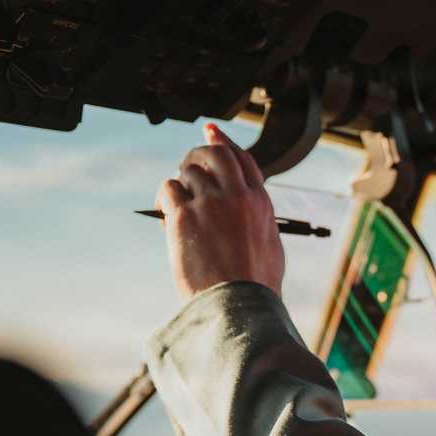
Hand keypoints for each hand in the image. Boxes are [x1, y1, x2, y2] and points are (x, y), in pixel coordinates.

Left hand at [155, 123, 284, 299]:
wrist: (238, 304)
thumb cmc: (255, 284)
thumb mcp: (269, 244)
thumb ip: (258, 218)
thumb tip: (248, 207)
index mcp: (260, 202)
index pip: (241, 158)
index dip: (223, 141)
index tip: (211, 131)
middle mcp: (236, 195)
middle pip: (213, 154)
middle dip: (198, 154)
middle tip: (188, 165)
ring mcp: (210, 203)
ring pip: (188, 171)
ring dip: (182, 184)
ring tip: (181, 206)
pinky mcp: (184, 215)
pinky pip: (169, 188)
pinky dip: (166, 198)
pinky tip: (169, 216)